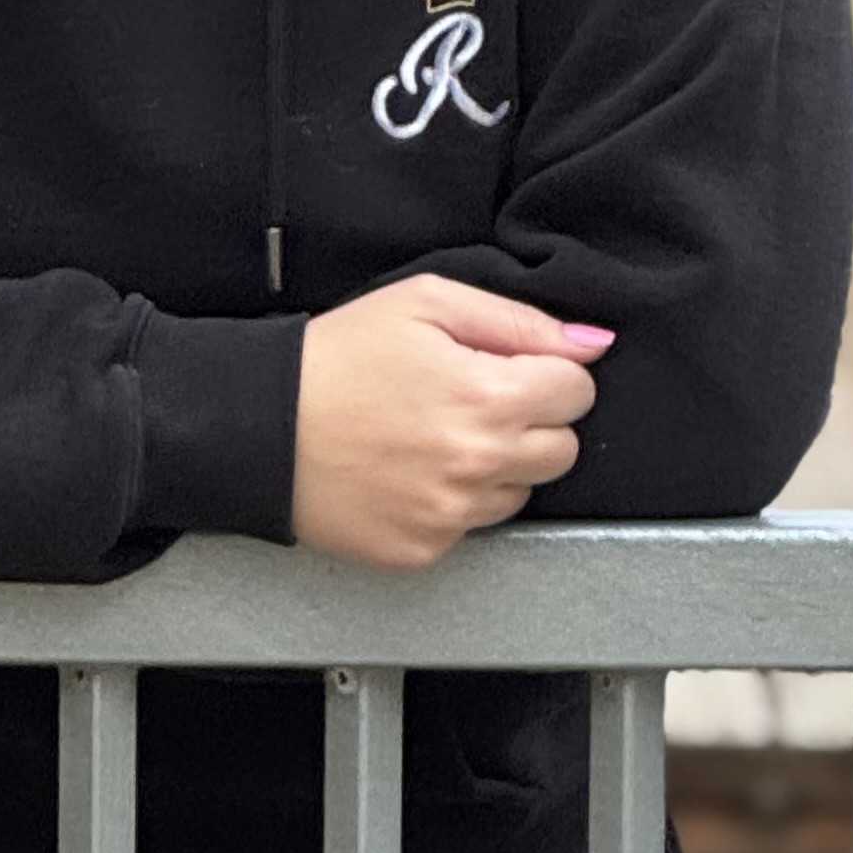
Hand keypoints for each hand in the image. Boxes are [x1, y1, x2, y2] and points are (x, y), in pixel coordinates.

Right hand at [291, 275, 611, 571]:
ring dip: (496, 466)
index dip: (547, 373)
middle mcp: (479, 464)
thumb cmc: (338, 355)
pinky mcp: (422, 549)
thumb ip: (518, 321)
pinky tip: (410, 472)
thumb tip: (592, 343)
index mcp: (489, 396)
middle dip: (532, 422)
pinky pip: (472, 528)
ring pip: (521, 493)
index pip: (578, 392)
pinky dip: (453, 502)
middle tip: (472, 401)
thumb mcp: (426, 303)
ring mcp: (450, 515)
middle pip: (562, 450)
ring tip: (435, 437)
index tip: (507, 368)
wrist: (260, 426)